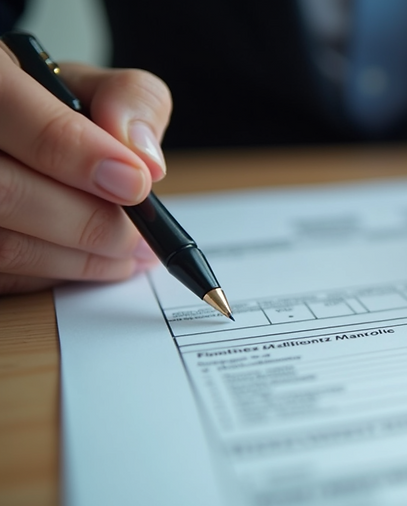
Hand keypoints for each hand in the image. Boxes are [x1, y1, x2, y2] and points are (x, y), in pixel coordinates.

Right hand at [0, 44, 171, 293]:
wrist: (8, 134)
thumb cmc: (46, 107)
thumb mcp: (90, 86)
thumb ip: (130, 101)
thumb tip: (146, 160)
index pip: (11, 110)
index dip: (78, 154)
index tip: (135, 183)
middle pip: (5, 191)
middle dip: (89, 223)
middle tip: (138, 234)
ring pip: (4, 243)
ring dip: (79, 259)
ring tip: (130, 253)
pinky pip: (4, 273)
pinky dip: (55, 272)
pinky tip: (92, 262)